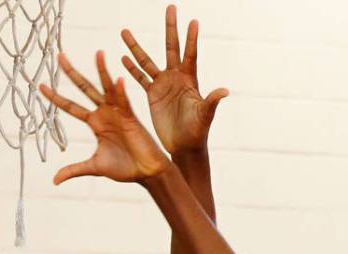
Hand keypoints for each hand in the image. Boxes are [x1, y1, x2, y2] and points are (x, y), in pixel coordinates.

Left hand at [40, 52, 170, 184]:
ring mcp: (117, 113)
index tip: (40, 85)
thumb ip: (74, 169)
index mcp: (95, 122)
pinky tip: (117, 80)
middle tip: (59, 55)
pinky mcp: (131, 118)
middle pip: (84, 89)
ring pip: (106, 88)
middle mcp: (104, 113)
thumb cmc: (124, 167)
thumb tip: (54, 180)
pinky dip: (121, 92)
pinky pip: (125, 102)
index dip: (56, 97)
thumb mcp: (93, 167)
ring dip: (102, 71)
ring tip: (98, 53)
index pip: (70, 106)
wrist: (146, 172)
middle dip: (71, 73)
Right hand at [121, 5, 228, 155]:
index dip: (191, 39)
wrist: (184, 145)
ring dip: (136, 47)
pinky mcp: (153, 95)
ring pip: (147, 61)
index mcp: (189, 80)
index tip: (193, 20)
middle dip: (170, 28)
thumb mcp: (205, 116)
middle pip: (171, 48)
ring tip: (124, 31)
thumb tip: (225, 91)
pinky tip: (122, 57)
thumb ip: (212, 102)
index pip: (190, 54)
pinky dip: (131, 69)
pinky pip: (140, 78)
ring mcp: (163, 85)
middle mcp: (176, 78)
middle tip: (170, 7)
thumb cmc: (197, 131)